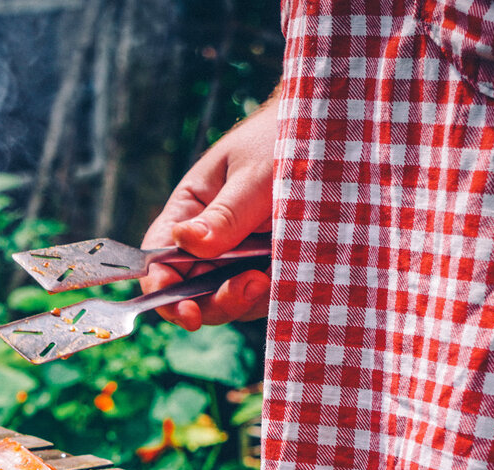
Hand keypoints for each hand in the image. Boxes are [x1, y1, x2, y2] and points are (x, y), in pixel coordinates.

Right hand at [140, 87, 279, 329]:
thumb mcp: (254, 176)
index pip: (159, 257)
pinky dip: (272, 295)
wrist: (334, 136)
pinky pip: (262, 298)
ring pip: (226, 301)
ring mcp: (238, 258)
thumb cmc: (285, 140)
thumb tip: (184, 241)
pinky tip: (288, 271)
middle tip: (247, 289)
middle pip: (190, 291)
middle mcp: (208, 240)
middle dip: (212, 302)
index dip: (163, 288)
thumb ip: (224, 214)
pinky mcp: (270, 267)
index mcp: (190, 210)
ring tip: (268, 275)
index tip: (186, 309)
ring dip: (245, 300)